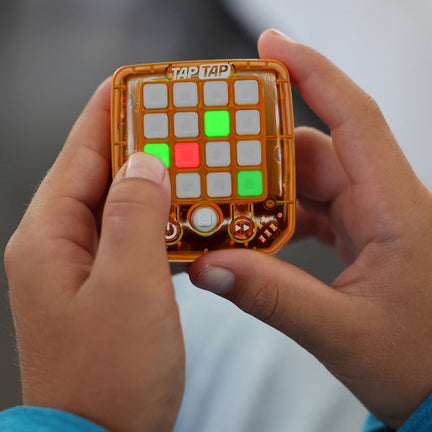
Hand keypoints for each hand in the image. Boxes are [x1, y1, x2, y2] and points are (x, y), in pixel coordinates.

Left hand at [4, 79, 184, 431]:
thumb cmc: (110, 375)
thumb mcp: (129, 285)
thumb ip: (136, 215)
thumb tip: (145, 163)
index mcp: (49, 235)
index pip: (80, 152)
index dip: (109, 113)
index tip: (137, 85)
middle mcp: (59, 243)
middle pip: (98, 172)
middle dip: (136, 142)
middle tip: (174, 119)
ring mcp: (81, 263)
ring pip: (119, 202)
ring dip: (152, 181)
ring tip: (186, 159)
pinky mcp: (106, 281)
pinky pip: (131, 232)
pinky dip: (158, 216)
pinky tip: (184, 211)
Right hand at [190, 29, 431, 428]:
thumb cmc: (421, 364)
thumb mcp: (342, 333)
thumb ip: (272, 298)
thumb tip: (210, 268)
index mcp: (397, 211)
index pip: (354, 118)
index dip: (314, 74)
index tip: (272, 46)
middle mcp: (386, 204)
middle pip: (318, 151)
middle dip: (265, 148)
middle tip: (218, 151)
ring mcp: (374, 219)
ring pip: (313, 181)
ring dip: (269, 187)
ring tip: (227, 197)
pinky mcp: (362, 237)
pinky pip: (315, 209)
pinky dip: (281, 214)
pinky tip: (256, 230)